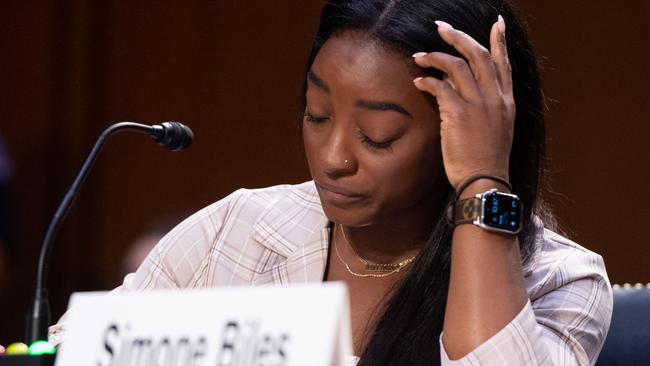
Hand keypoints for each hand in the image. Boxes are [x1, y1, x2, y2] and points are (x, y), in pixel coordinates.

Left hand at [412, 16, 514, 189]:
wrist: (484, 181)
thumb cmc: (486, 161)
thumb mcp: (497, 130)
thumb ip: (486, 107)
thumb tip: (465, 90)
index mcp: (506, 102)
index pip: (504, 63)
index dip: (499, 42)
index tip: (496, 24)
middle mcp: (495, 98)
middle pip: (477, 55)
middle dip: (458, 37)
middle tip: (441, 27)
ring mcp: (478, 104)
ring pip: (456, 65)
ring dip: (435, 57)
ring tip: (419, 57)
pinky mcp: (459, 114)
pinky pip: (440, 86)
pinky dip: (426, 80)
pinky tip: (418, 81)